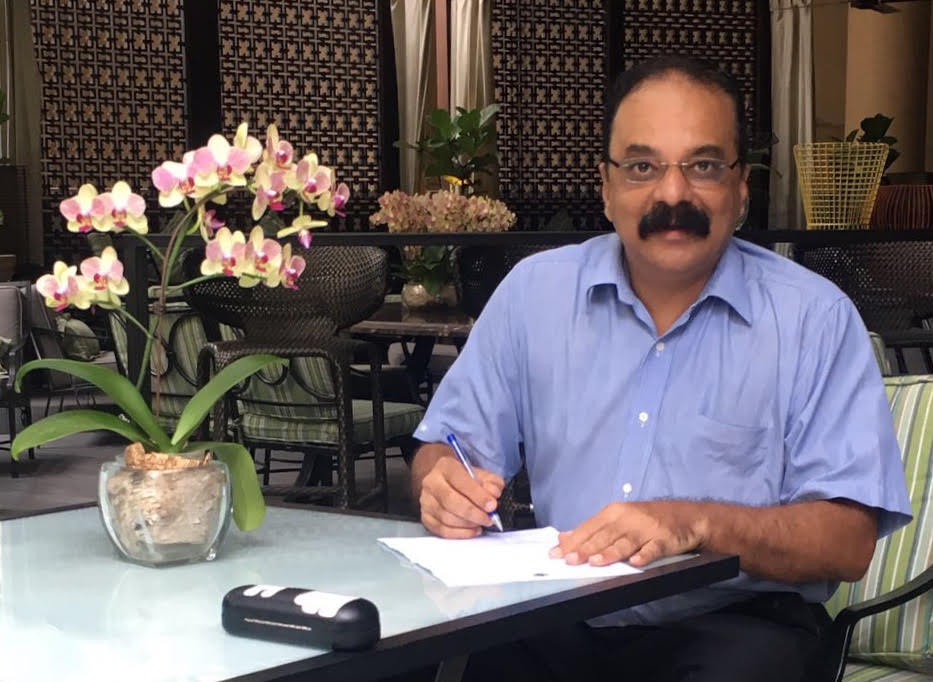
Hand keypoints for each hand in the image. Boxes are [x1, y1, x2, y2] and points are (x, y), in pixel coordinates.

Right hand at [419, 456, 503, 538]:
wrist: (446, 483)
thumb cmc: (465, 480)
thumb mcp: (481, 474)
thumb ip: (491, 482)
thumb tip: (493, 494)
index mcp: (446, 467)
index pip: (460, 481)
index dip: (478, 495)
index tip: (492, 506)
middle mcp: (431, 483)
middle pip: (451, 501)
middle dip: (473, 513)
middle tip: (488, 518)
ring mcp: (426, 501)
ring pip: (446, 518)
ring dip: (468, 524)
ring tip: (481, 523)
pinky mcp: (426, 517)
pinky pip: (442, 530)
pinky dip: (460, 533)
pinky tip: (472, 530)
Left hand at [550, 501, 708, 567]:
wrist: (687, 516)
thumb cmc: (647, 519)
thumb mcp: (618, 518)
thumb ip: (592, 529)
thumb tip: (564, 538)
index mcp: (614, 512)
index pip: (589, 527)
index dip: (573, 541)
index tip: (556, 554)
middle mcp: (628, 518)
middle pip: (604, 535)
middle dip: (586, 548)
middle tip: (570, 560)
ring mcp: (647, 529)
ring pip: (625, 542)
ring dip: (610, 552)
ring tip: (595, 562)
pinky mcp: (665, 539)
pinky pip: (653, 549)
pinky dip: (645, 555)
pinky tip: (636, 562)